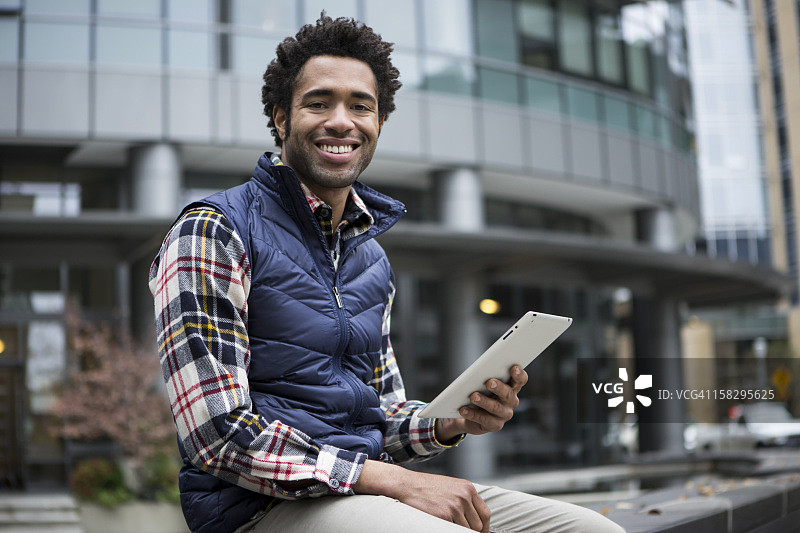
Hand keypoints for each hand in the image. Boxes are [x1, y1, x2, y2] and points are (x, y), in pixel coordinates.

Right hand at [354, 460, 489, 532]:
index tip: (480, 532)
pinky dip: (447, 528)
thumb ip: (464, 500)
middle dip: (470, 531)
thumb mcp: (451, 487)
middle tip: (459, 528)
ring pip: (466, 529)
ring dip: (457, 529)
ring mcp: (454, 505)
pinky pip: (452, 529)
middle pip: (478, 525)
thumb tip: (475, 519)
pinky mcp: (444, 514)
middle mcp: (463, 496)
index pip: (485, 514)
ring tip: (445, 521)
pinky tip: (439, 521)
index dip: (483, 527)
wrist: (406, 485)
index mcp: (467, 488)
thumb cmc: (426, 487)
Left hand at [435, 365, 527, 440]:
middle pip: (508, 394)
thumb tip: (479, 371)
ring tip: (473, 396)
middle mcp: (511, 401)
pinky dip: (473, 414)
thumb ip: (486, 375)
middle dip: (499, 388)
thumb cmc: (480, 392)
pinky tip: (464, 409)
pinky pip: (484, 420)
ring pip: (496, 407)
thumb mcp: (484, 382)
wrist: (471, 413)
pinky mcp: (494, 425)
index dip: (519, 375)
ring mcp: (504, 414)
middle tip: (489, 382)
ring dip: (484, 401)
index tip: (513, 368)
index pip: (520, 380)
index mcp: (512, 387)